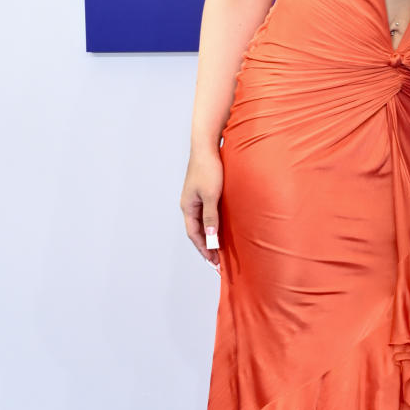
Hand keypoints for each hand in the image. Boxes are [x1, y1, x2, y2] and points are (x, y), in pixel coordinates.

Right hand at [180, 146, 223, 268]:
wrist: (207, 147)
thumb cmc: (208, 169)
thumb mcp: (211, 196)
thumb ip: (211, 217)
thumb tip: (211, 238)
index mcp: (188, 207)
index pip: (194, 235)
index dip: (204, 250)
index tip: (214, 263)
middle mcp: (190, 205)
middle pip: (197, 231)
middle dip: (207, 247)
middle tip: (218, 262)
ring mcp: (196, 198)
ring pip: (202, 223)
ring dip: (210, 237)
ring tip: (220, 250)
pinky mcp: (204, 192)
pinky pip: (207, 214)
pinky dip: (213, 225)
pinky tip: (221, 229)